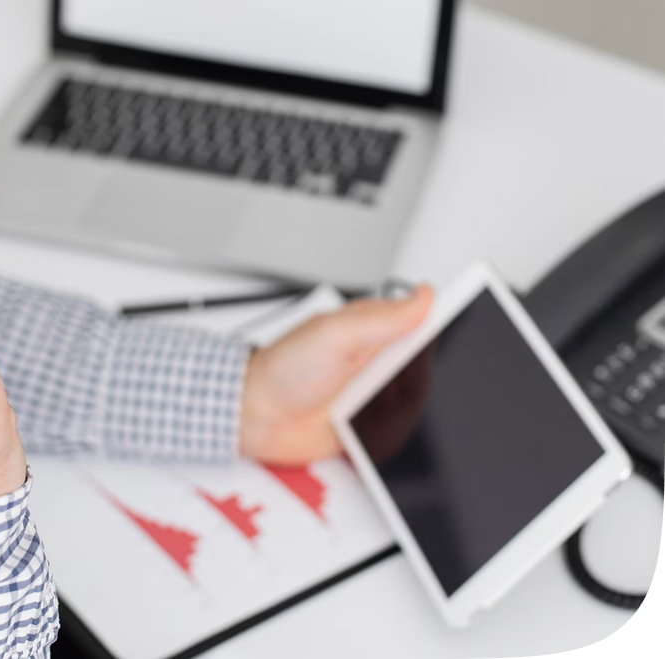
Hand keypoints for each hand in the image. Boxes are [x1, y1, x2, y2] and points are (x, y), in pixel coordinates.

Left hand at [239, 285, 432, 463]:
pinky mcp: (369, 424)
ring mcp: (374, 392)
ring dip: (409, 408)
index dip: (446, 322)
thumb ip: (382, 318)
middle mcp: (376, 358)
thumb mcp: (335, 335)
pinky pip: (401, 431)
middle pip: (428, 367)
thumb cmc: (283, 369)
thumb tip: (425, 294)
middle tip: (394, 383)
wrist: (256, 417)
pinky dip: (397, 432)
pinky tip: (376, 428)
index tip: (470, 327)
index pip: (422, 319)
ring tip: (374, 406)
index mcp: (372, 328)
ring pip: (420, 401)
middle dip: (426, 378)